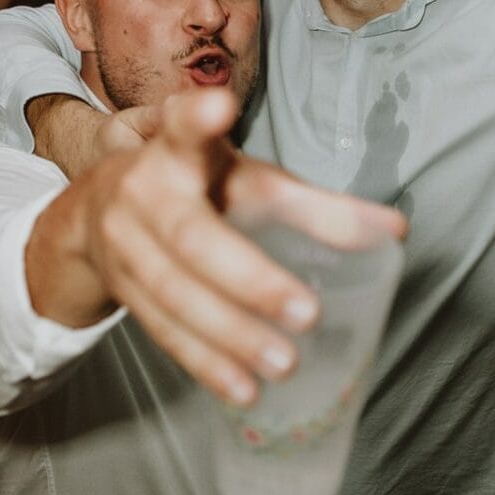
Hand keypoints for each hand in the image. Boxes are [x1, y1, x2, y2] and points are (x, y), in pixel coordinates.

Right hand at [66, 88, 406, 404]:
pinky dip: (206, 364)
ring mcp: (124, 247)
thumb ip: (318, 207)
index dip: (197, 119)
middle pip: (193, 239)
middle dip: (249, 279)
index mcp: (177, 151)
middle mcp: (143, 193)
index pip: (184, 129)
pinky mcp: (122, 293)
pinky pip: (164, 333)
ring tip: (285, 365)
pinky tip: (244, 390)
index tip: (219, 104)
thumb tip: (397, 232)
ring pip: (175, 296)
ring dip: (231, 336)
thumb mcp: (249, 182)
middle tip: (308, 314)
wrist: (98, 214)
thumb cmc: (198, 190)